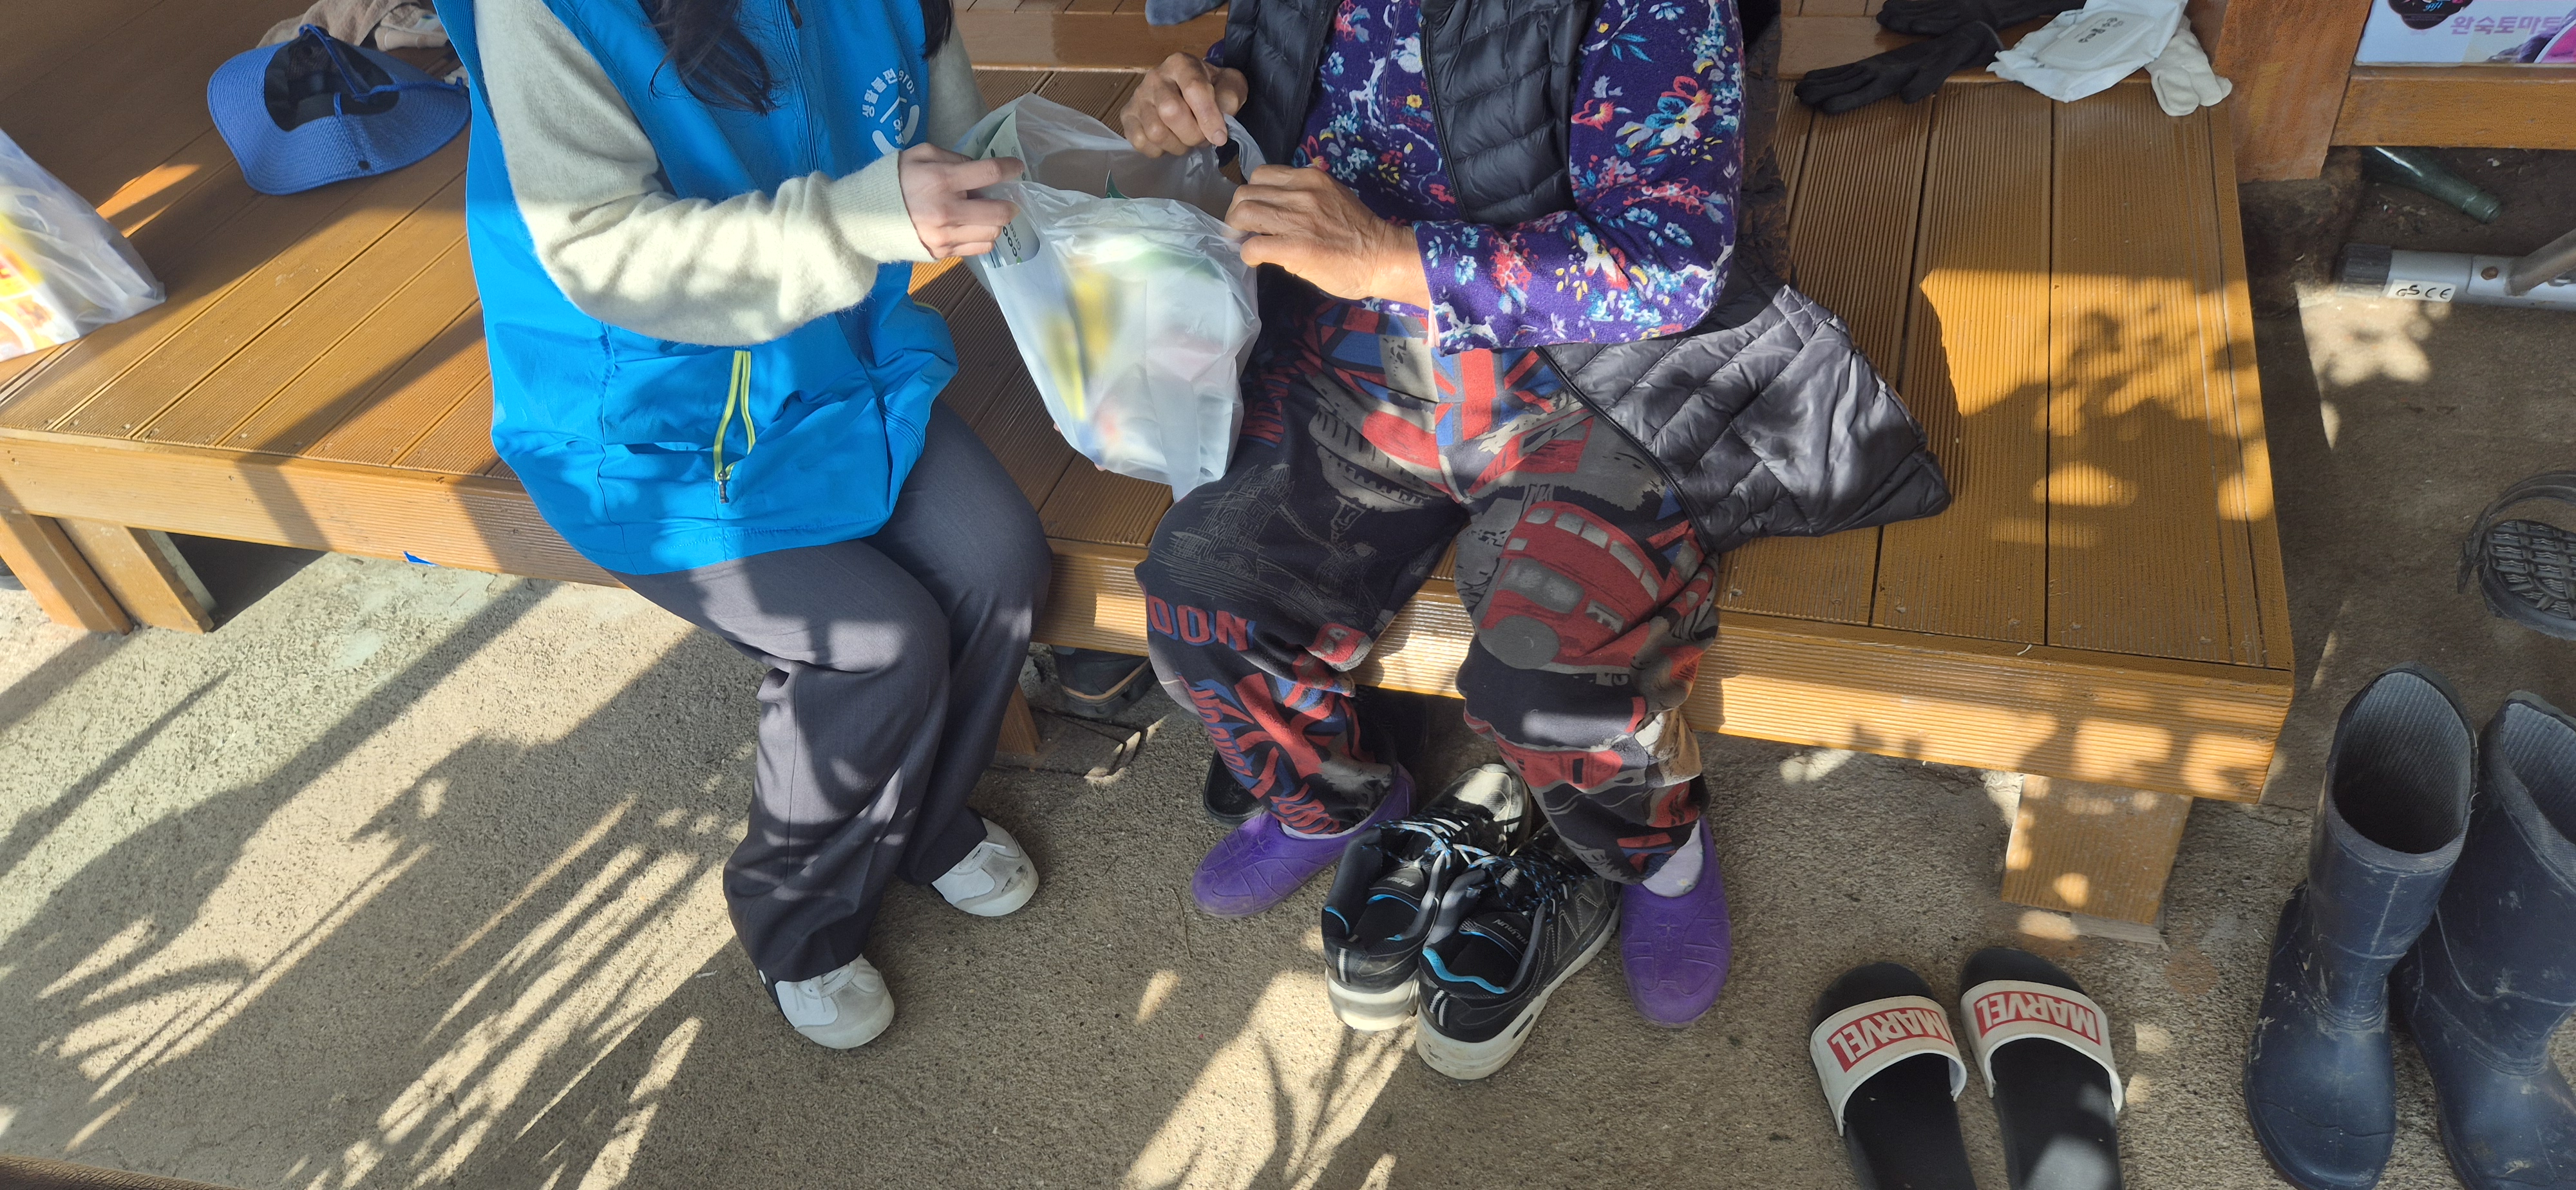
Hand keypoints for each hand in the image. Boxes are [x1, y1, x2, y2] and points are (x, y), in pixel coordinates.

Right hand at [897, 142, 1022, 258]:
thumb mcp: (920, 155)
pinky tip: (972, 227)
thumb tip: (979, 169)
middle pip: (999, 214)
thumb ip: (952, 158)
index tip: (1017, 167)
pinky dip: (982, 237)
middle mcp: (947, 212)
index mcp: (941, 181)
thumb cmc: (894, 180)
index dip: (1010, 169)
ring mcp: (945, 237)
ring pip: (992, 235)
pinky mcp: (943, 253)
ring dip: (994, 222)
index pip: (988, 174)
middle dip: (1009, 204)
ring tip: (983, 213)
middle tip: (1005, 198)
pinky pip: (978, 249)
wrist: (864, 217)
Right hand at [1121, 53, 1247, 156]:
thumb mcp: (1230, 85)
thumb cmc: (1211, 88)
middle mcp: (1155, 77)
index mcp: (1181, 64)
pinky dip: (1160, 151)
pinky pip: (1141, 143)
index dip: (1209, 117)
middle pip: (1171, 112)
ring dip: (1178, 145)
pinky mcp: (1127, 115)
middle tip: (1203, 138)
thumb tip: (1221, 116)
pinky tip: (1170, 141)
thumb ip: (1230, 96)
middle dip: (1193, 134)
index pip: (1194, 89)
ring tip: (1187, 140)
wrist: (1188, 90)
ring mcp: (1138, 96)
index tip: (1220, 136)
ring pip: (1156, 132)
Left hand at [1227, 163, 1431, 306]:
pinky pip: (1253, 246)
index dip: (1251, 194)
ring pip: (1244, 214)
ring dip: (1237, 231)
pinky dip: (1247, 254)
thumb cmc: (1359, 232)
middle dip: (1237, 213)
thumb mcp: (1332, 196)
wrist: (1383, 256)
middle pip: (1245, 193)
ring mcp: (1298, 220)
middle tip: (1244, 230)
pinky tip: (1256, 260)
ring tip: (1246, 243)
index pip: (1260, 175)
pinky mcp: (1295, 248)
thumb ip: (1306, 193)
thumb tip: (1278, 201)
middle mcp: (1301, 193)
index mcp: (1309, 178)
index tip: (1255, 211)